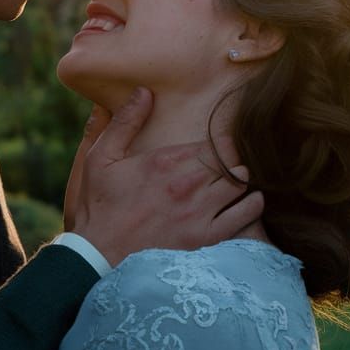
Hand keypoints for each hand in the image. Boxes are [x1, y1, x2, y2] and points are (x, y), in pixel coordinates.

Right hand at [64, 87, 265, 265]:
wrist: (98, 258)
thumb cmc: (99, 206)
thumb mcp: (100, 158)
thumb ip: (125, 122)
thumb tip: (145, 91)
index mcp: (167, 161)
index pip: (215, 140)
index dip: (220, 141)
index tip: (217, 145)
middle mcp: (188, 184)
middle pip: (232, 159)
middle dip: (231, 158)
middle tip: (226, 162)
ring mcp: (200, 213)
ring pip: (242, 183)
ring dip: (241, 179)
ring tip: (233, 180)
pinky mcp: (206, 239)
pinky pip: (245, 215)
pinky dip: (252, 204)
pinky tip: (246, 201)